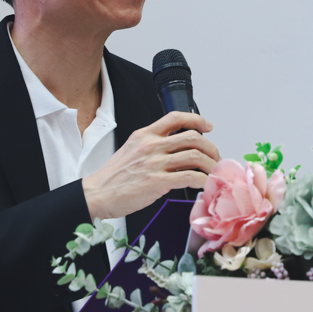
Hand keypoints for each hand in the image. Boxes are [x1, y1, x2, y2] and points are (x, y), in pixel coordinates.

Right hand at [82, 112, 219, 219]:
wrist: (97, 194)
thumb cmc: (113, 177)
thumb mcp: (131, 150)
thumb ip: (151, 145)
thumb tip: (174, 149)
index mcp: (144, 135)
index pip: (176, 117)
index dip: (197, 119)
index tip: (208, 126)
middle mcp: (151, 146)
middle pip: (192, 137)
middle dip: (211, 147)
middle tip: (215, 157)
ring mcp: (155, 163)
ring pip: (195, 156)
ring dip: (210, 165)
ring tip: (213, 172)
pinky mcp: (157, 182)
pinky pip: (190, 177)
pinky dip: (203, 181)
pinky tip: (204, 185)